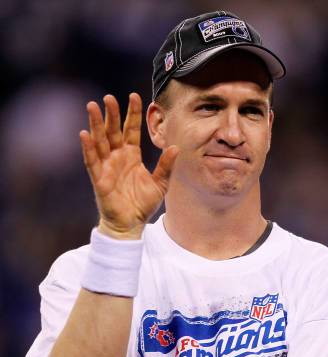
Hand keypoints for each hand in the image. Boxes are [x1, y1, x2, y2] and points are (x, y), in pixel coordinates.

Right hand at [80, 93, 178, 238]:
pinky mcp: (98, 178)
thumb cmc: (143, 203)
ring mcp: (107, 166)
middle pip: (113, 131)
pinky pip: (92, 160)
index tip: (134, 96)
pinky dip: (88, 148)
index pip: (131, 130)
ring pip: (100, 141)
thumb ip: (166, 165)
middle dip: (111, 114)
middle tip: (109, 97)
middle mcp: (118, 157)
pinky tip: (85, 134)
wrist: (131, 223)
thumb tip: (176, 147)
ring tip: (92, 107)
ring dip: (95, 124)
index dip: (132, 114)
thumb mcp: (161, 183)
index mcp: (132, 155)